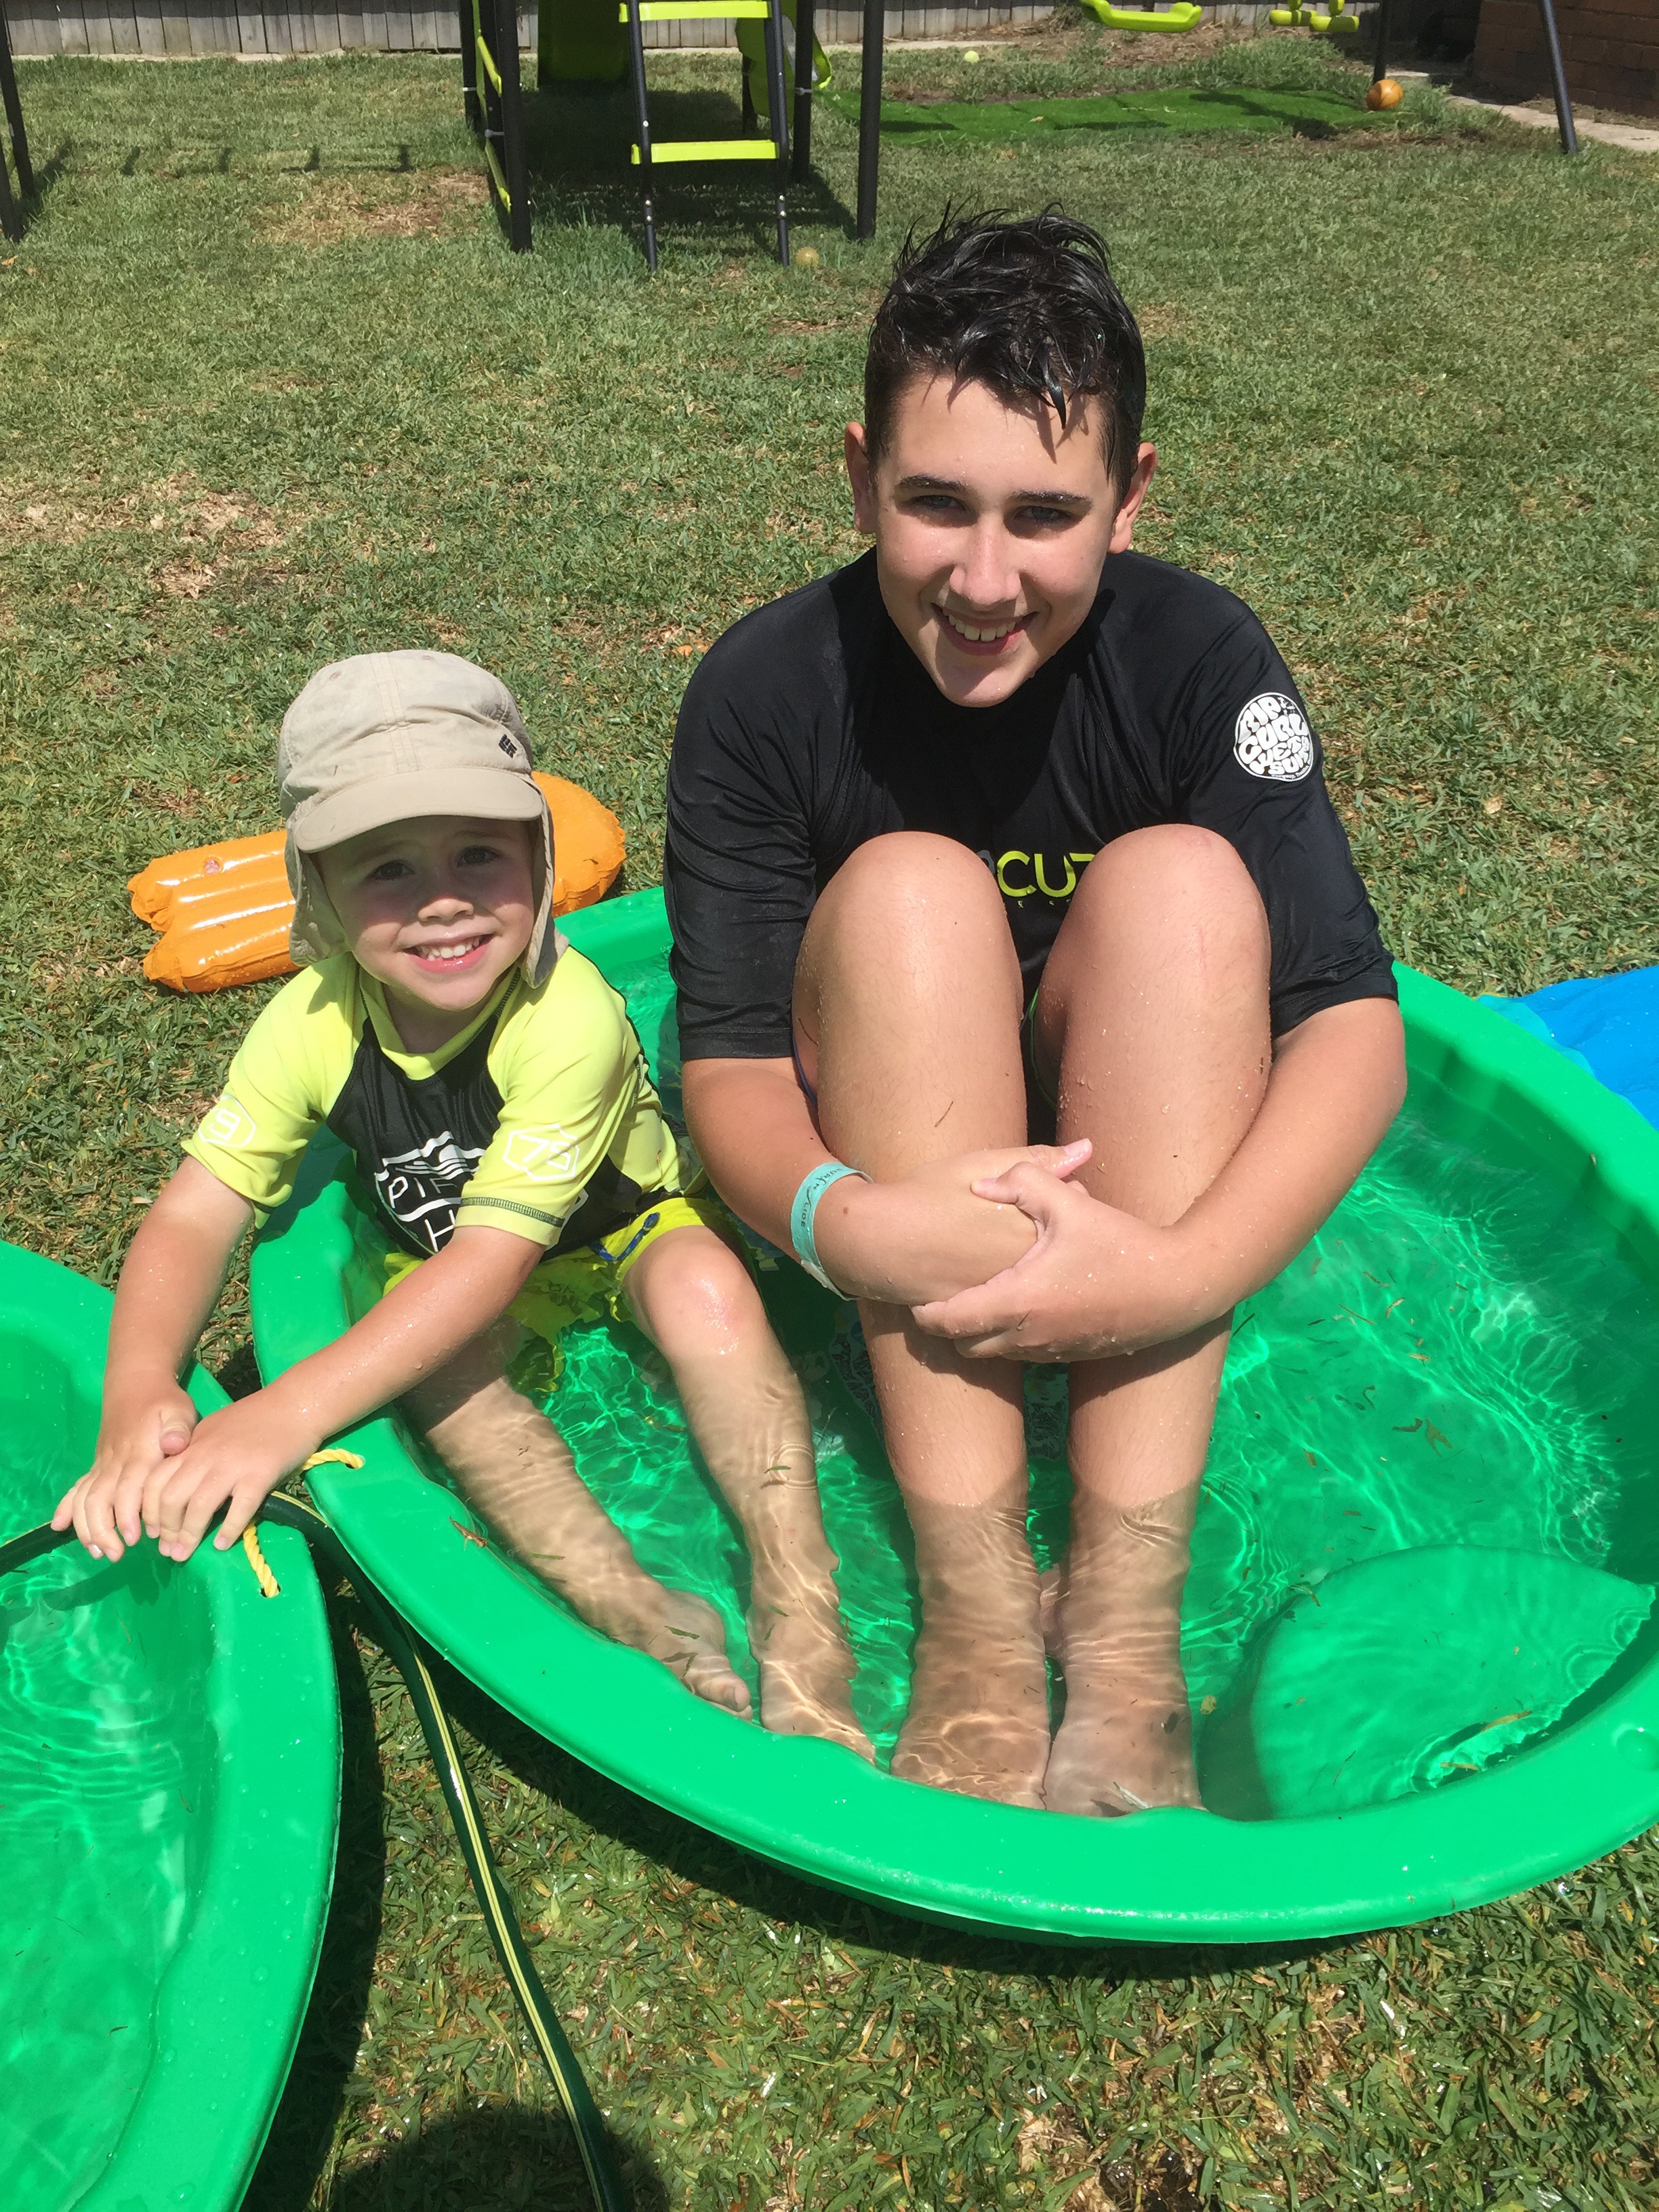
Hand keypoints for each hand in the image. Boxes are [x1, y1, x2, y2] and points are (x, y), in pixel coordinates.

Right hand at [54, 1373, 200, 1561]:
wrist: (137, 1384)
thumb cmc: (164, 1402)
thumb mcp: (179, 1410)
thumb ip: (178, 1429)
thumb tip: (175, 1445)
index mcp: (138, 1454)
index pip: (127, 1489)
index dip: (127, 1514)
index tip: (134, 1538)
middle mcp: (115, 1463)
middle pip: (100, 1500)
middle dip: (104, 1530)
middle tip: (116, 1554)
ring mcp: (102, 1464)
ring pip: (84, 1499)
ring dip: (87, 1526)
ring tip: (97, 1551)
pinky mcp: (96, 1465)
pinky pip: (75, 1488)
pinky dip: (66, 1508)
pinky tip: (59, 1527)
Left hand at [138, 1391, 318, 1563]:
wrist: (294, 1404)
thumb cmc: (256, 1417)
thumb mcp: (214, 1430)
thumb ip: (194, 1454)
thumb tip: (181, 1488)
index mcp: (192, 1445)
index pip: (155, 1481)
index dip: (149, 1511)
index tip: (153, 1532)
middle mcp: (205, 1456)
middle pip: (171, 1498)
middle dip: (166, 1530)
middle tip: (168, 1550)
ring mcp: (232, 1466)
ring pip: (199, 1507)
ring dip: (189, 1536)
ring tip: (185, 1554)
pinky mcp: (259, 1475)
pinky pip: (239, 1509)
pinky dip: (228, 1531)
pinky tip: (223, 1544)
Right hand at [815, 1141, 1092, 1306]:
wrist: (881, 1242)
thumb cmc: (927, 1193)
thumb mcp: (980, 1164)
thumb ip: (1037, 1161)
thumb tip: (1087, 1149)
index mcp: (1035, 1225)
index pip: (1076, 1206)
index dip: (1060, 1196)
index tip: (1037, 1191)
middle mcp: (1030, 1266)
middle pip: (1064, 1245)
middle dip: (1055, 1233)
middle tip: (1017, 1218)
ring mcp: (1010, 1294)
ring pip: (1042, 1275)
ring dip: (1037, 1262)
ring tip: (1000, 1241)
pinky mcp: (988, 1313)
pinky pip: (1016, 1299)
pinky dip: (1013, 1284)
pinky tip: (989, 1267)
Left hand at [911, 1155, 1211, 1361]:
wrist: (1176, 1289)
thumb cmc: (1120, 1244)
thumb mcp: (1072, 1203)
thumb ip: (1022, 1182)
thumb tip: (979, 1184)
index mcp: (1018, 1300)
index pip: (950, 1321)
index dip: (925, 1311)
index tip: (915, 1293)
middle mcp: (1027, 1335)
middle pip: (963, 1346)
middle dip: (948, 1325)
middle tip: (942, 1296)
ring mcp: (1048, 1351)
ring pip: (992, 1355)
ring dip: (978, 1334)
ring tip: (975, 1299)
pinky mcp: (1068, 1357)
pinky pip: (1022, 1355)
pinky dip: (1007, 1339)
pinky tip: (1017, 1306)